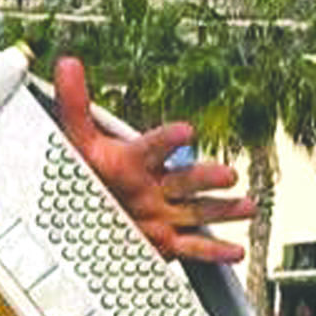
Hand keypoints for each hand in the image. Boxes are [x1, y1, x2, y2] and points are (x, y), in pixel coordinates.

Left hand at [53, 56, 251, 265]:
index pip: (152, 147)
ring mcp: (161, 214)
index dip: (168, 139)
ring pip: (197, 212)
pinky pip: (192, 249)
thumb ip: (74, 104)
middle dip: (206, 177)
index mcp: (135, 161)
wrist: (78, 214)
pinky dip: (214, 253)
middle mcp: (154, 186)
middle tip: (227, 174)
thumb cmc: (82, 175)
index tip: (185, 131)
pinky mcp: (163, 242)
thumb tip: (67, 62)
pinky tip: (237, 253)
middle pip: (185, 180)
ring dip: (223, 210)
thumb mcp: (75, 143)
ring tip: (248, 208)